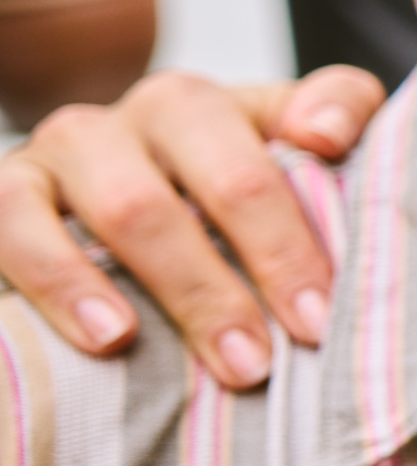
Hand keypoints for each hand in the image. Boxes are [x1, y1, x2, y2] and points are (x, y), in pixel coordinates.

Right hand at [0, 66, 384, 388]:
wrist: (97, 215)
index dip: (310, 226)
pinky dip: (65, 284)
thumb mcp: (282, 165)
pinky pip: (18, 224)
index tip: (324, 316)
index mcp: (230, 105)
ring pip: (132, 206)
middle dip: (265, 268)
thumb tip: (326, 134)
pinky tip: (109, 336)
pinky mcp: (7, 188)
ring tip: (229, 361)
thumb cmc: (211, 207)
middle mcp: (153, 111)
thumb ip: (334, 123)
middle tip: (280, 353)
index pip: (299, 128)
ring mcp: (74, 146)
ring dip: (183, 288)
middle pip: (224, 179)